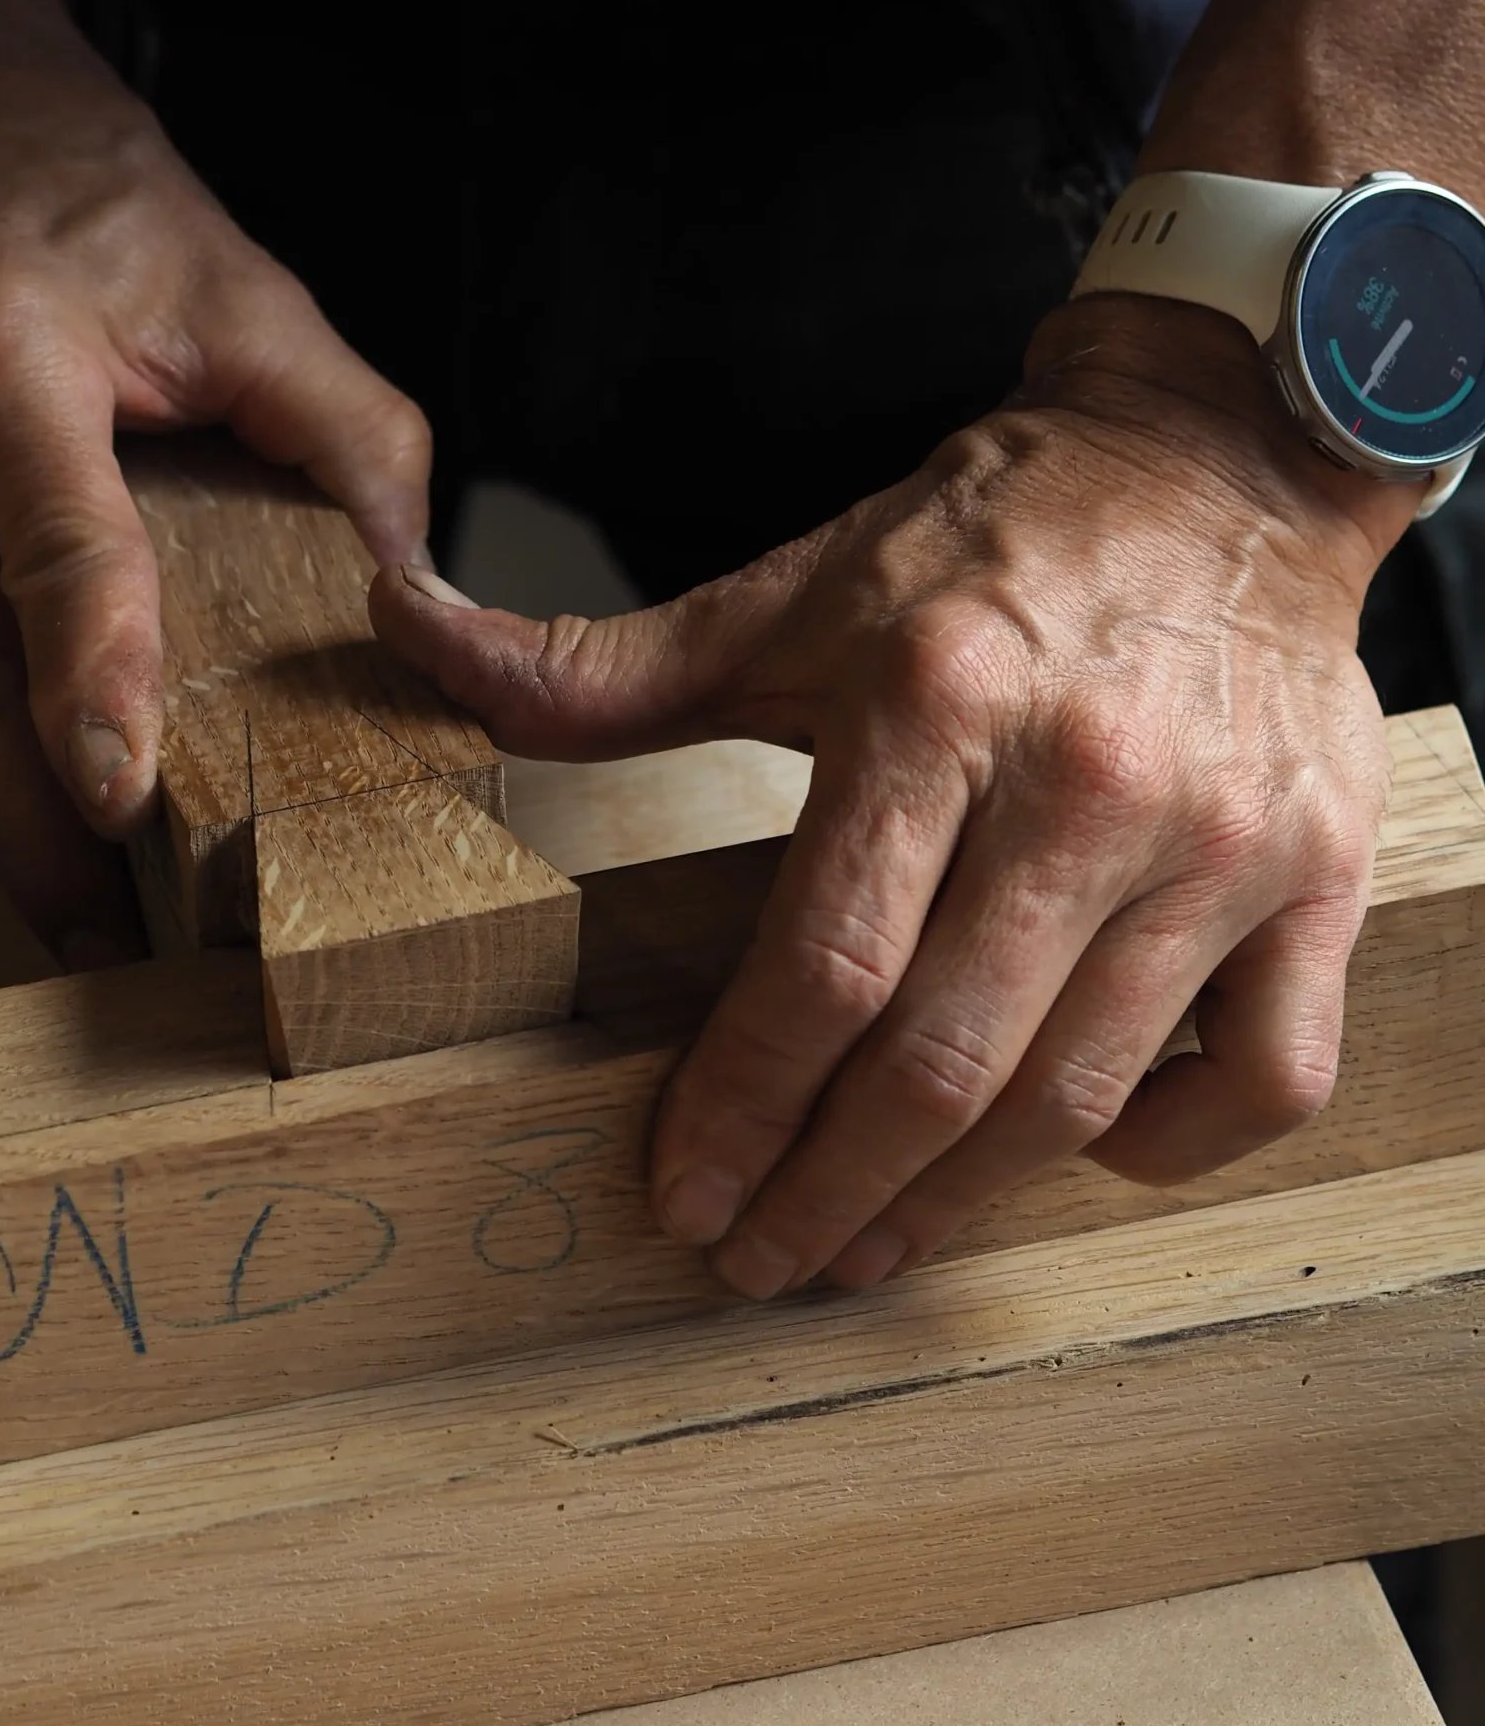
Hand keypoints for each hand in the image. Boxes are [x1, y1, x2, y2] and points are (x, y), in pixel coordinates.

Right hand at [0, 51, 429, 966]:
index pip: (53, 549)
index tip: (117, 798)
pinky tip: (4, 820)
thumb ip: (350, 435)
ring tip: (73, 912)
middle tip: (118, 938)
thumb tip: (420, 589)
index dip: (87, 682)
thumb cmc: (77, 193)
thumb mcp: (245, 285)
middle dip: (37, 834)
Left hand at [373, 296, 1416, 1295]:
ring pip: (1083, 1093)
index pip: (822, 963)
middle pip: (944, 1061)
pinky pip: (1260, 1079)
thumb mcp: (790, 592)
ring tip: (867, 1245)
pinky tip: (1076, 1155)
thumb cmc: (987, 544)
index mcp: (934, 699)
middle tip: (756, 1261)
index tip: (680, 1191)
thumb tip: (403, 630)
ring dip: (958, 1203)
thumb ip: (599, 666)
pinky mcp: (1321, 877)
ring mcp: (1221, 840)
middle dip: (828, 1193)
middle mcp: (1088, 780)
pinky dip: (1165, 1149)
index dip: (739, 1104)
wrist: (1216, 465)